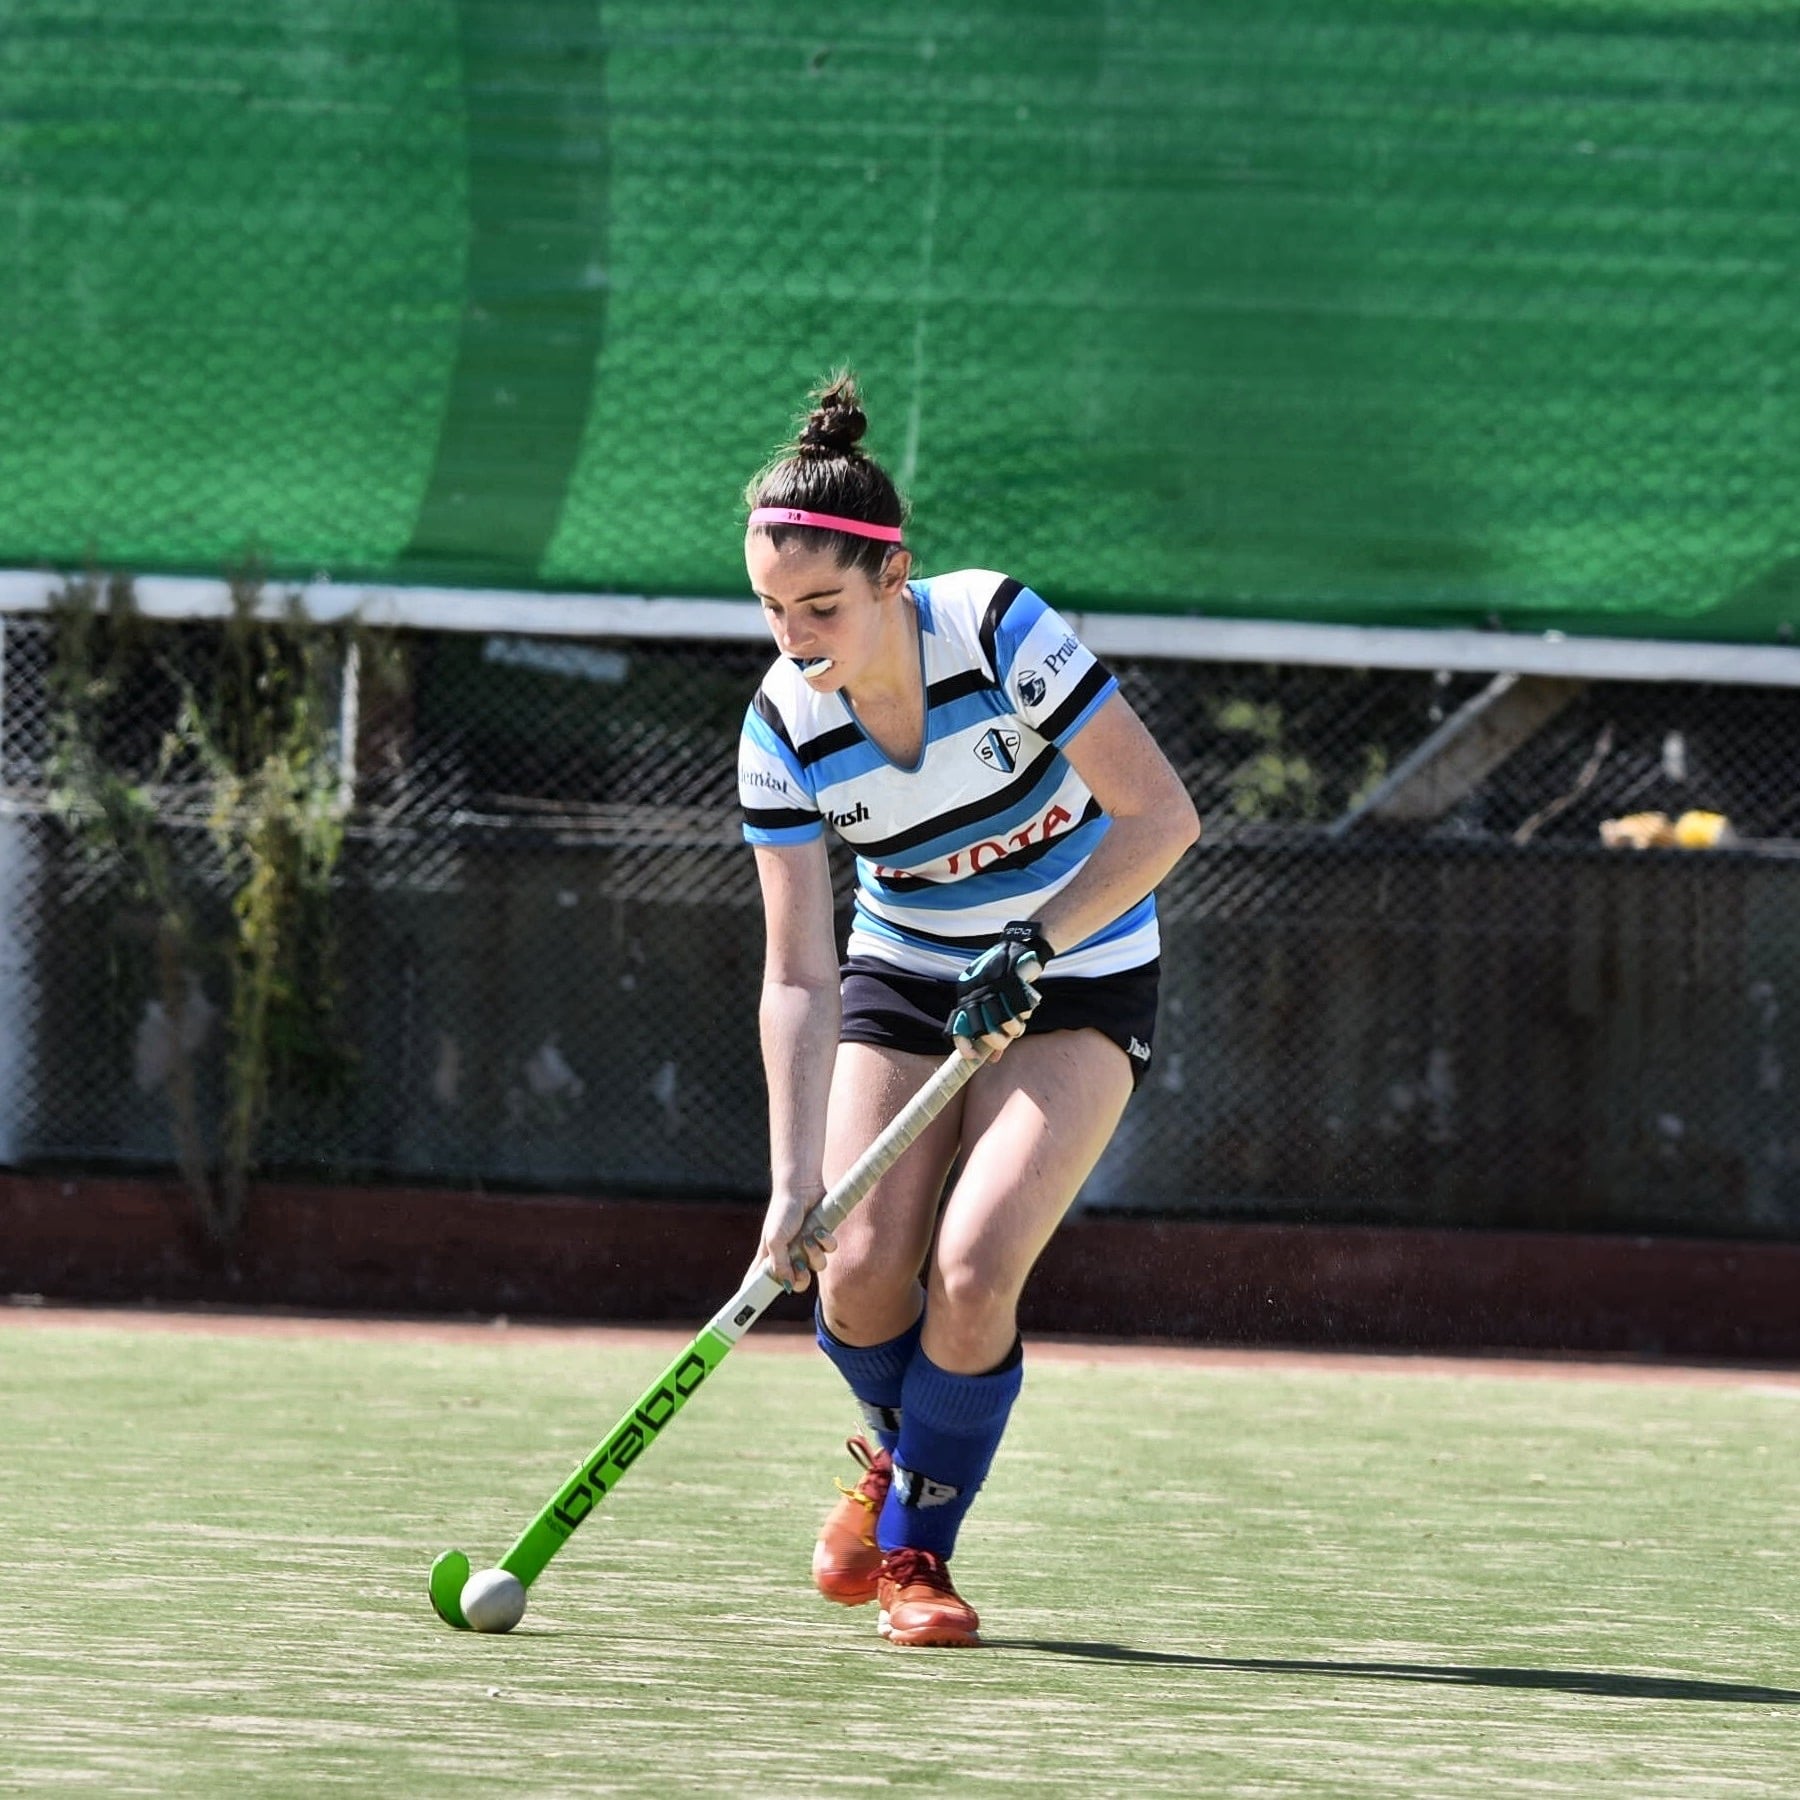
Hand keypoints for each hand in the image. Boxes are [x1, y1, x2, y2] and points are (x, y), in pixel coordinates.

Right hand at [754, 1184, 836, 1291]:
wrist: (802, 1188)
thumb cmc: (783, 1212)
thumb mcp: (775, 1241)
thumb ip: (780, 1265)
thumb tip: (787, 1286)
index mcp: (771, 1256)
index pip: (758, 1280)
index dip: (753, 1295)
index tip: (747, 1311)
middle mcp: (789, 1254)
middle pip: (797, 1282)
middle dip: (802, 1279)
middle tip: (800, 1269)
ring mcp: (806, 1246)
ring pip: (817, 1267)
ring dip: (814, 1255)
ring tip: (808, 1240)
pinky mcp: (822, 1237)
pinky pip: (829, 1250)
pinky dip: (825, 1241)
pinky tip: (818, 1229)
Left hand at [946, 920, 1050, 1058]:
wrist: (1022, 947)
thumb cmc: (1005, 980)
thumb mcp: (993, 1001)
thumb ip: (991, 1028)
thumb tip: (991, 1058)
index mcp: (966, 995)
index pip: (957, 1024)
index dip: (963, 1044)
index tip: (974, 1057)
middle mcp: (975, 990)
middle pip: (983, 1029)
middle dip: (997, 1040)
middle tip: (1007, 1037)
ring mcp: (992, 985)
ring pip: (1004, 1021)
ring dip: (1015, 1027)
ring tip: (1020, 1022)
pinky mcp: (1012, 979)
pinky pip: (1021, 1009)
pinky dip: (1026, 1013)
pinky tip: (1027, 1008)